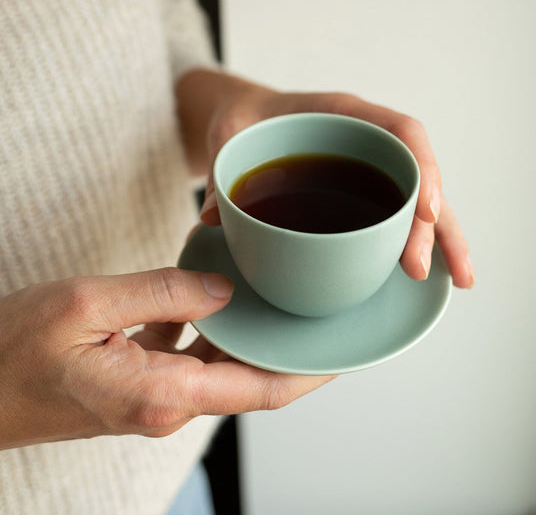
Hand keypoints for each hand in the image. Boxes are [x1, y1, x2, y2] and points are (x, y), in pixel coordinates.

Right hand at [0, 268, 332, 448]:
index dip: (308, 371)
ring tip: (274, 298)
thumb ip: (164, 292)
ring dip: (247, 336)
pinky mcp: (139, 388)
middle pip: (248, 379)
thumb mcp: (86, 303)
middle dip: (285, 347)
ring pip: (221, 367)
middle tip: (316, 310)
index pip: (260, 390)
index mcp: (161, 394)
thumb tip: (223, 289)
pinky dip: (210, 332)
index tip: (342, 350)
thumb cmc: (9, 350)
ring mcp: (152, 400)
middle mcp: (165, 406)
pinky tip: (211, 299)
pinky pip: (190, 359)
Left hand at [192, 81, 473, 288]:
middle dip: (433, 224)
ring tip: (460, 281)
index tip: (425, 212)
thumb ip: (221, 170)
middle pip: (419, 175)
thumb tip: (215, 216)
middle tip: (420, 270)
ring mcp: (369, 167)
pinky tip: (428, 274)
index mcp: (343, 113)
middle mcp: (366, 139)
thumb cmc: (244, 121)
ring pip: (419, 200)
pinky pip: (398, 215)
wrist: (246, 118)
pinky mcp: (363, 193)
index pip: (400, 130)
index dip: (422, 167)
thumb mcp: (227, 134)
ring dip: (443, 239)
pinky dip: (417, 243)